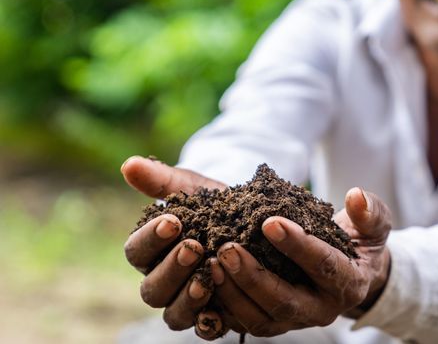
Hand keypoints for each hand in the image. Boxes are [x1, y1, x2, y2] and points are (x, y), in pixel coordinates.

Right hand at [122, 155, 229, 338]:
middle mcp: (163, 282)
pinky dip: (209, 324)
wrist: (254, 220)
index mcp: (150, 253)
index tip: (173, 220)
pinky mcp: (213, 317)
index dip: (150, 239)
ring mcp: (185, 303)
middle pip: (152, 289)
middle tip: (194, 246)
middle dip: (172, 268)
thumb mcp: (193, 188)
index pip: (136, 252)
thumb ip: (162, 180)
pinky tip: (221, 314)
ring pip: (173, 314)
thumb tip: (129, 165)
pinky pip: (204, 330)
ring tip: (206, 277)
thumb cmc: (215, 204)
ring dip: (187, 298)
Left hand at [212, 187, 391, 337]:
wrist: (354, 270)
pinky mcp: (275, 324)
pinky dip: (224, 308)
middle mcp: (323, 310)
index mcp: (349, 283)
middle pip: (285, 301)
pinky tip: (206, 281)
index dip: (297, 245)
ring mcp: (297, 321)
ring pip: (260, 318)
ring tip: (213, 262)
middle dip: (254, 277)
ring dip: (233, 293)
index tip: (269, 222)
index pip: (323, 265)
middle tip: (228, 248)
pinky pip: (245, 325)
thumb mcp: (374, 222)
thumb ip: (369, 210)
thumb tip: (355, 195)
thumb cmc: (361, 239)